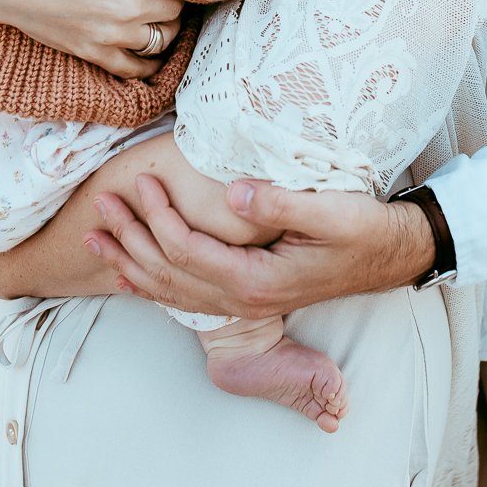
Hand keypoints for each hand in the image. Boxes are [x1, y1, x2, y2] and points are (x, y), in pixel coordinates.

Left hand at [85, 172, 435, 319]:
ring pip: (172, 291)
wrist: (391, 255)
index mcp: (259, 281)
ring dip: (131, 263)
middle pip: (170, 274)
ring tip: (95, 239)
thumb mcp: (331, 212)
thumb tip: (233, 194)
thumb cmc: (363, 229)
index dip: (160, 220)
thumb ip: (281, 204)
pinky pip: (187, 297)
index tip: (142, 184)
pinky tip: (130, 275)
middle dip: (130, 240)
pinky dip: (152, 285)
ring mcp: (245, 303)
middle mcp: (245, 299)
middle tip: (100, 206)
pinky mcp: (247, 294)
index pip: (190, 253)